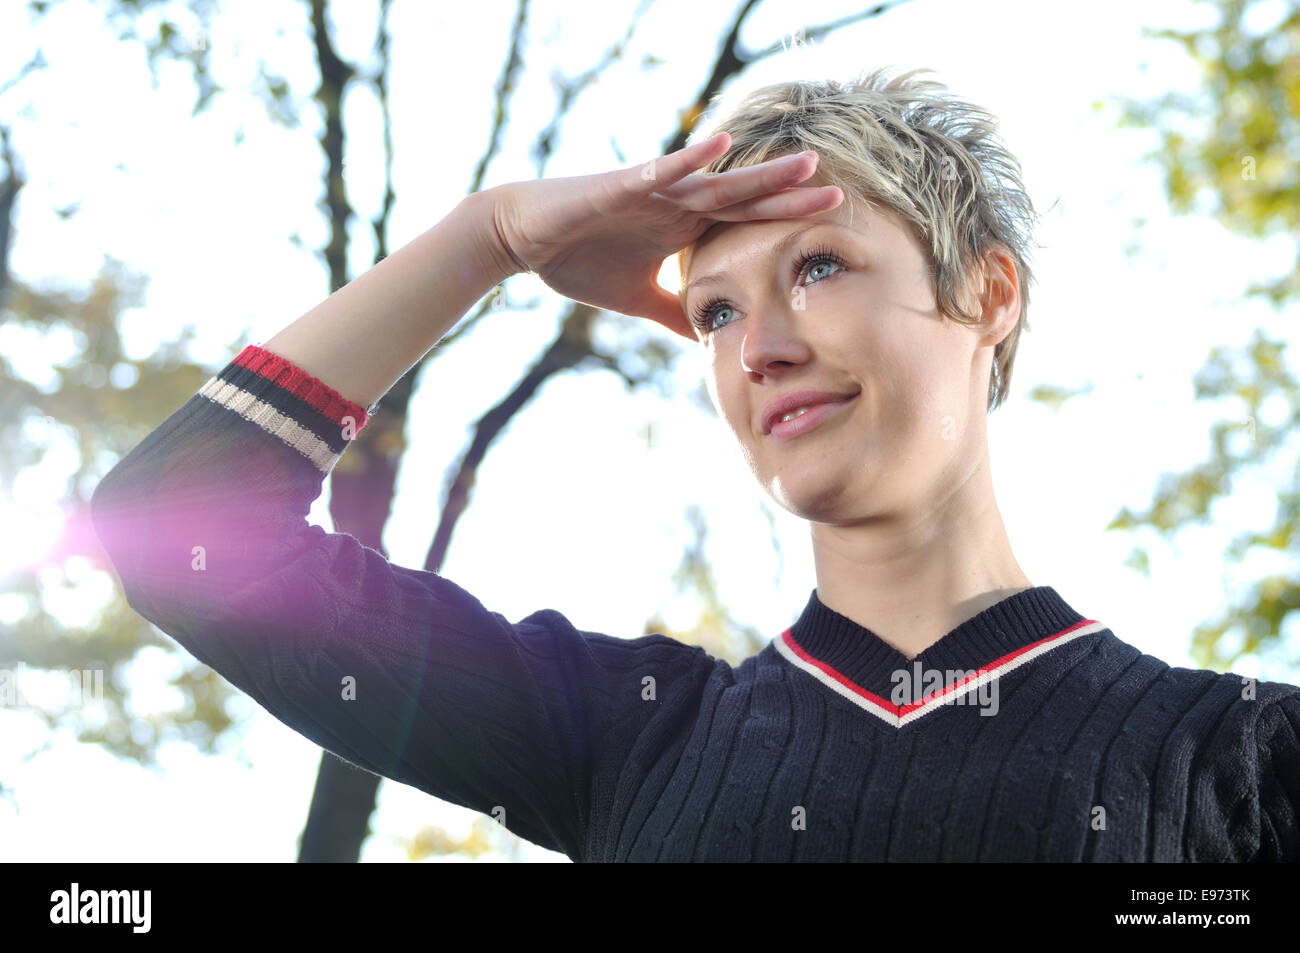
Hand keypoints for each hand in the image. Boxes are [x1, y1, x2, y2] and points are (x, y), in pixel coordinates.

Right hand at [484, 133, 843, 339]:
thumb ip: (673, 312)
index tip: (828, 228)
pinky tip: (718, 146)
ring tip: (803, 163)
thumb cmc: (576, 259)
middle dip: (788, 197)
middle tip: (838, 194)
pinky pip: (659, 170)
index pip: (745, 224)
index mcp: (683, 226)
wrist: (523, 235)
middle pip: (744, 199)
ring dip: (759, 174)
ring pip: (715, 180)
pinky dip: (687, 160)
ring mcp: (653, 190)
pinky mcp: (622, 185)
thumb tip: (703, 341)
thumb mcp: (637, 298)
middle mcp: (677, 202)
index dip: (784, 223)